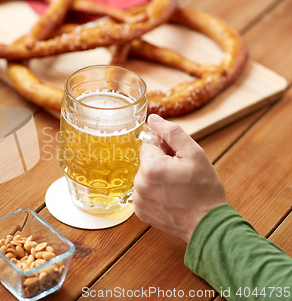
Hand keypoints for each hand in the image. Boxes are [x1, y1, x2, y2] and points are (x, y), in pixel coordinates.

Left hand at [133, 114, 226, 242]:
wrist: (207, 225)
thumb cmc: (204, 190)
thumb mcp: (194, 154)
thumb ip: (172, 132)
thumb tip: (153, 119)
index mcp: (150, 166)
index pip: (149, 142)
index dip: (166, 147)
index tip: (178, 158)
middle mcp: (139, 183)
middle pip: (146, 160)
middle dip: (162, 162)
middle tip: (181, 174)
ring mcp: (138, 199)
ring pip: (145, 176)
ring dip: (158, 177)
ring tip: (177, 188)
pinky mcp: (139, 211)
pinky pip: (144, 192)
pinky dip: (155, 192)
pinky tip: (171, 198)